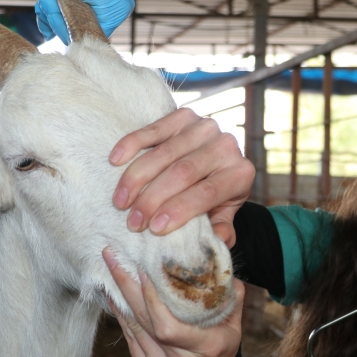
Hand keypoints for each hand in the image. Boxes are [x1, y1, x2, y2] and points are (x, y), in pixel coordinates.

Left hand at [32, 0, 133, 43]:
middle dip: (58, 18)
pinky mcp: (62, 4)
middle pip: (74, 33)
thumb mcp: (105, 1)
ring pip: (60, 29)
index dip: (73, 28)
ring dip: (48, 14)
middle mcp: (100, 12)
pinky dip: (43, 15)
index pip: (92, 36)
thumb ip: (102, 27)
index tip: (64, 7)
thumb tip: (82, 42)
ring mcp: (79, 8)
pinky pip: (51, 24)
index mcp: (115, 12)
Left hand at [103, 249, 244, 356]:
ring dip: (120, 301)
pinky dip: (122, 318)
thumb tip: (214, 261)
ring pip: (134, 332)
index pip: (168, 327)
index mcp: (207, 349)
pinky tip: (115, 298)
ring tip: (110, 272)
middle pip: (147, 325)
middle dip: (127, 289)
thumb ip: (229, 295)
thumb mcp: (233, 322)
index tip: (140, 271)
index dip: (151, 301)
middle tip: (113, 259)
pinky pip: (130, 342)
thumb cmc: (222, 346)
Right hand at [110, 108, 254, 247]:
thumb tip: (216, 241)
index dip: (179, 210)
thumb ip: (222, 230)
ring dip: (137, 178)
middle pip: (183, 172)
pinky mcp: (185, 116)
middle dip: (153, 199)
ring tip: (120, 202)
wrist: (217, 160)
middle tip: (133, 221)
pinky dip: (131, 144)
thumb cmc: (217, 195)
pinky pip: (154, 128)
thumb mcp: (223, 215)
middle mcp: (226, 146)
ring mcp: (205, 127)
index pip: (207, 192)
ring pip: (165, 153)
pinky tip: (116, 161)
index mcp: (240, 173)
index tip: (154, 228)